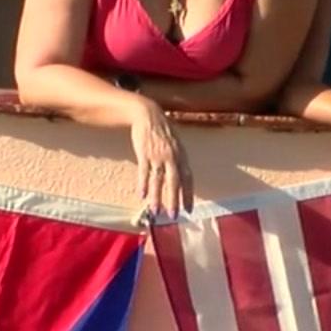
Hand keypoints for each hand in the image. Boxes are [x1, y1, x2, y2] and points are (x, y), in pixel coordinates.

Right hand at [129, 99, 192, 218]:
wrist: (147, 114)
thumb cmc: (162, 131)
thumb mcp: (175, 144)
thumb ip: (178, 160)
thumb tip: (181, 178)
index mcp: (181, 156)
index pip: (188, 179)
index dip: (188, 195)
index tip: (189, 210)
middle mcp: (172, 157)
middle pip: (175, 182)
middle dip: (174, 200)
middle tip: (173, 216)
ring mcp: (158, 155)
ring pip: (159, 180)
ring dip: (157, 197)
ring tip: (156, 211)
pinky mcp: (145, 153)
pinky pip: (144, 171)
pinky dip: (143, 184)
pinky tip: (142, 195)